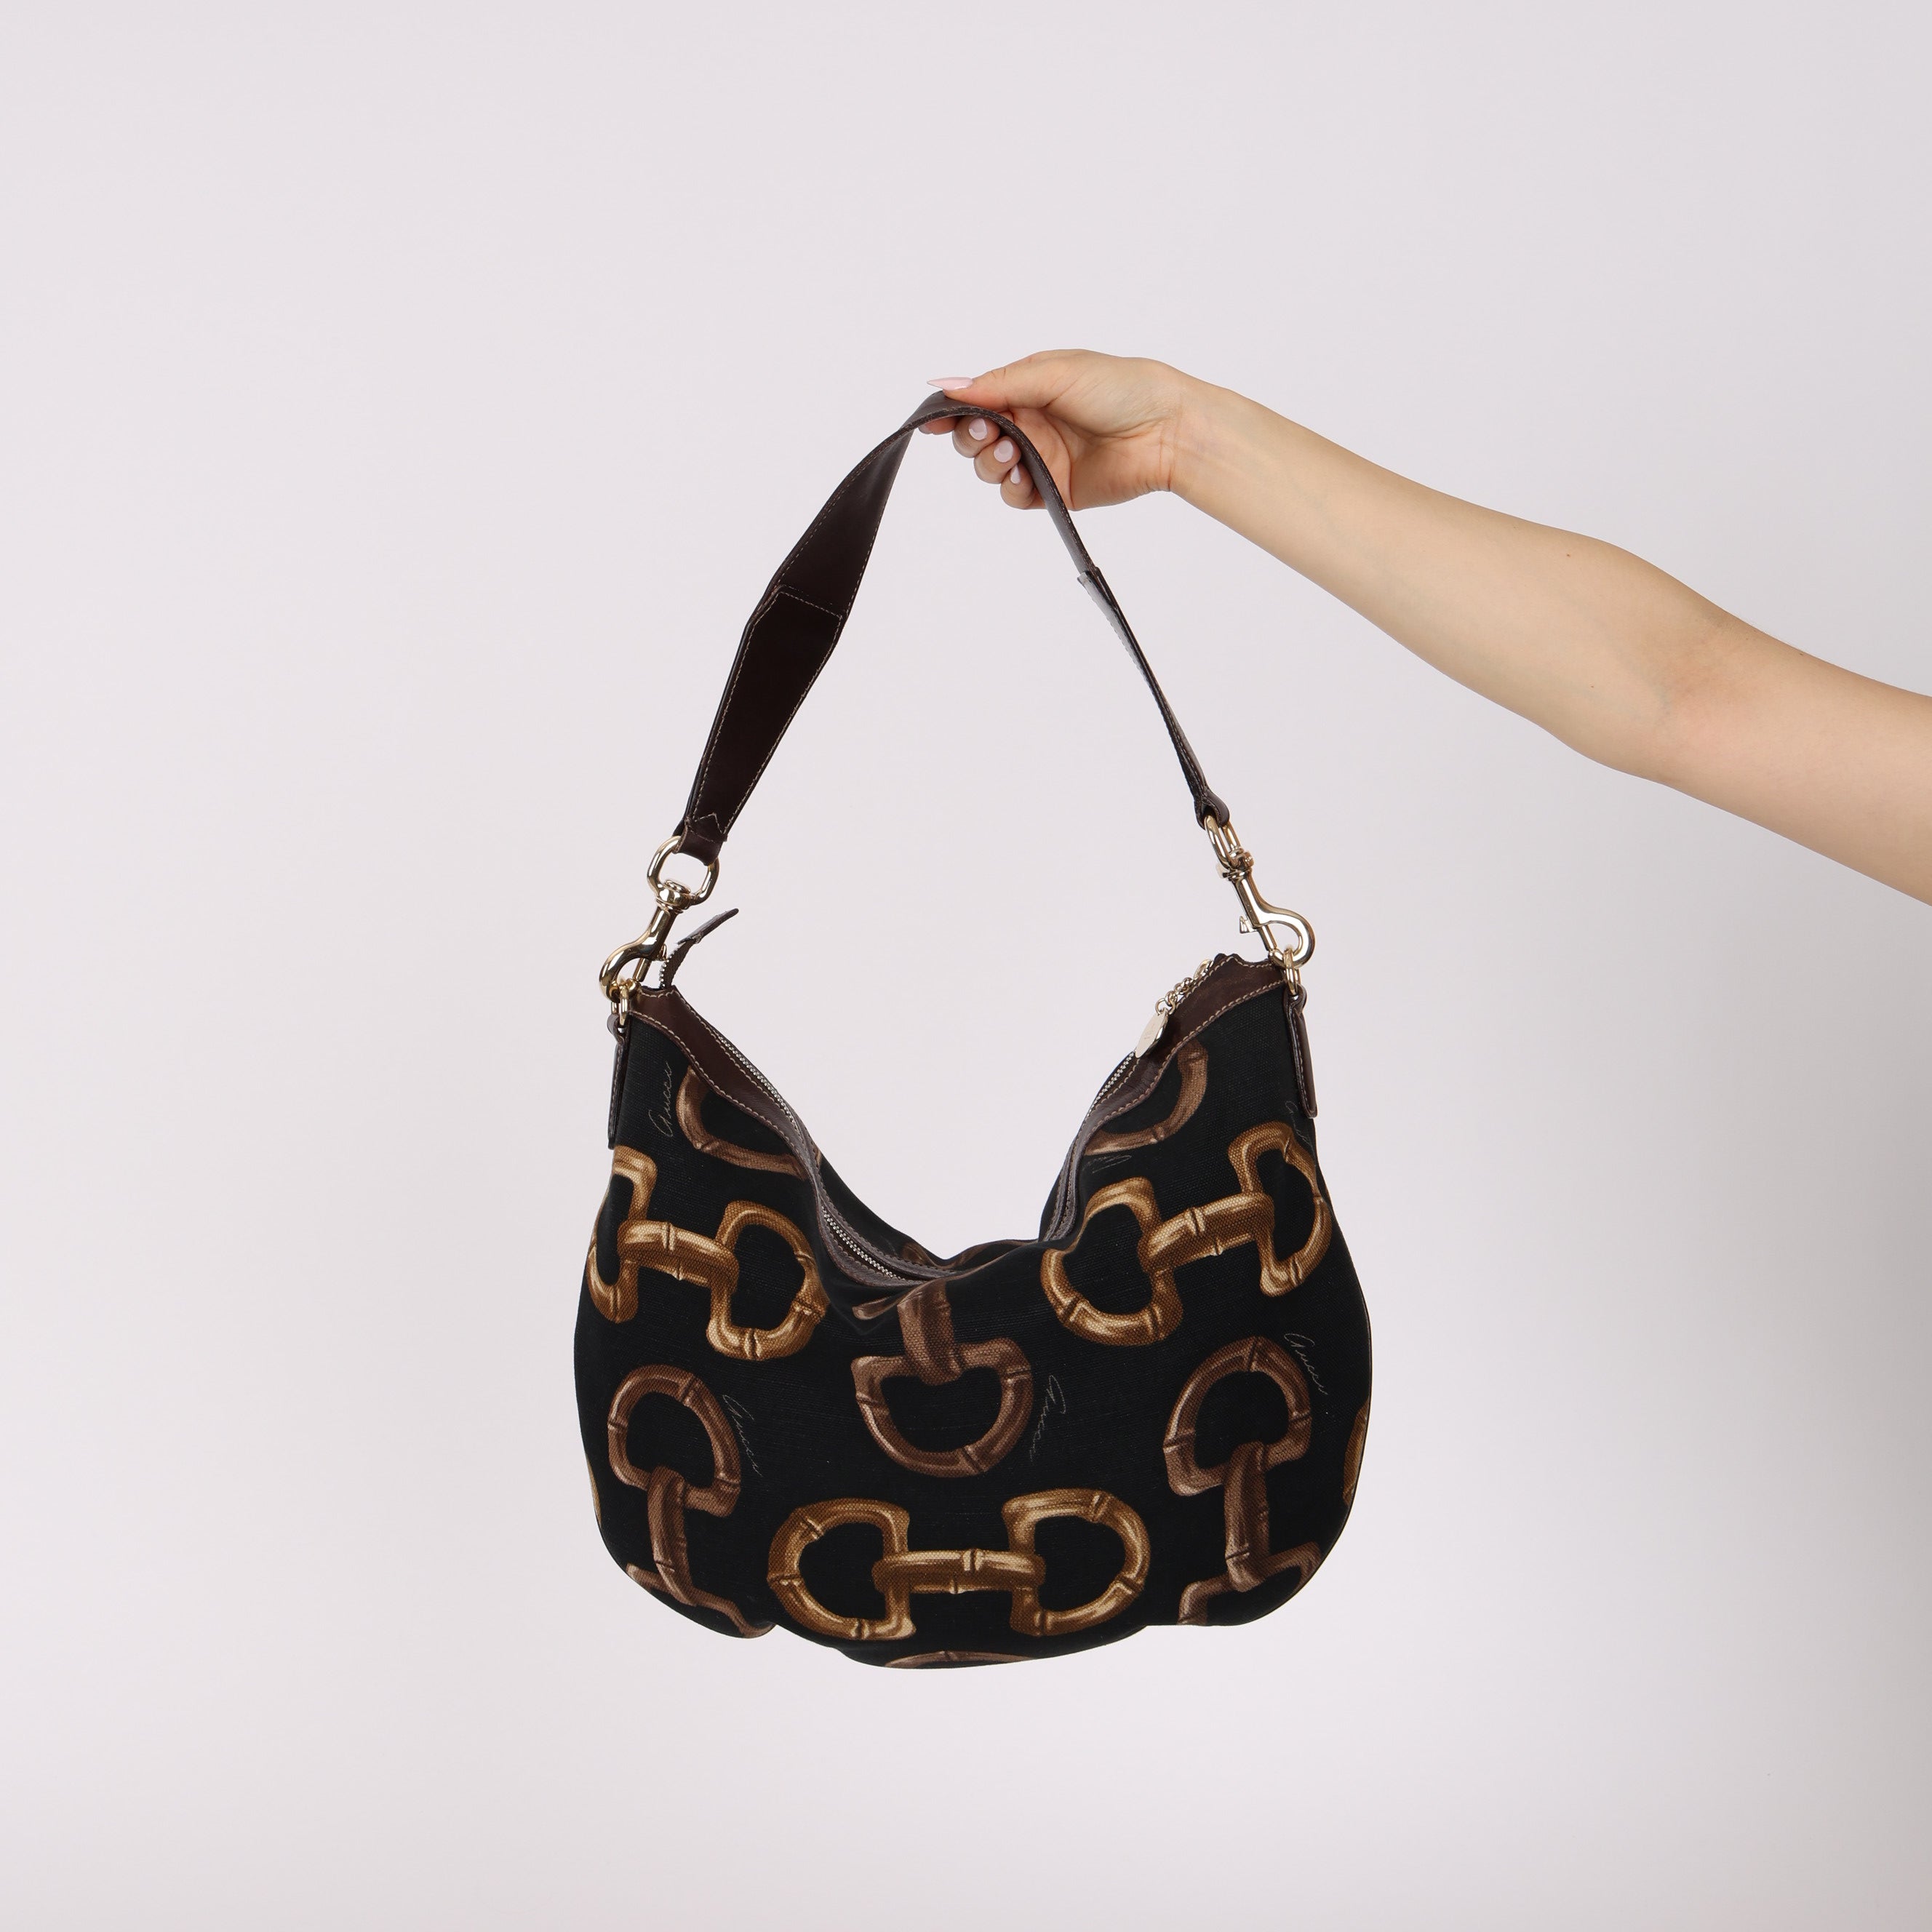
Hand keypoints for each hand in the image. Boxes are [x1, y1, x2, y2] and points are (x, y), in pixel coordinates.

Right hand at [919, 350, 1192, 512]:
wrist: (1165, 430)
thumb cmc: (1120, 388)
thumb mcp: (1053, 372)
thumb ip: (997, 383)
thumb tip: (945, 385)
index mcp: (1026, 388)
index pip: (974, 400)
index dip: (951, 411)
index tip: (933, 420)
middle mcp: (1029, 423)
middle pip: (973, 437)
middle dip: (969, 436)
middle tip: (988, 432)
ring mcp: (1040, 458)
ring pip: (989, 469)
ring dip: (989, 462)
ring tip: (1012, 452)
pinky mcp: (1053, 490)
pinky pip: (1014, 496)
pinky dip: (1011, 488)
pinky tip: (1025, 475)